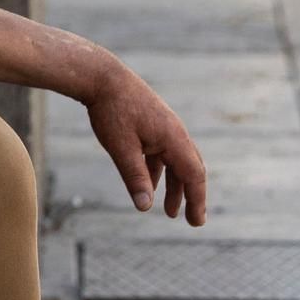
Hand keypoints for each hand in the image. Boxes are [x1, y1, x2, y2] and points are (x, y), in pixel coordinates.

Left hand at [86, 67, 206, 225]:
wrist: (102, 77)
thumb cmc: (112, 110)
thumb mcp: (122, 149)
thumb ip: (135, 178)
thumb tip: (145, 207)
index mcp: (173, 138)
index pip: (194, 175)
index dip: (197, 200)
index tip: (197, 222)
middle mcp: (175, 133)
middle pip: (191, 170)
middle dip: (191, 197)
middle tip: (193, 221)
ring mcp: (165, 129)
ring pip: (176, 164)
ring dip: (175, 188)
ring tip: (169, 212)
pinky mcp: (153, 126)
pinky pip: (163, 155)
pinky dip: (161, 174)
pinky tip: (151, 187)